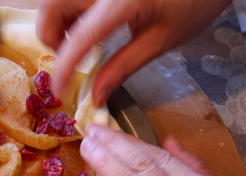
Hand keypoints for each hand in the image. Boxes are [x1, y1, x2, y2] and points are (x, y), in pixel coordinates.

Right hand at [36, 0, 230, 104]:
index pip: (79, 37)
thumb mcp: (160, 40)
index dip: (63, 66)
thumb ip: (123, 67)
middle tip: (68, 54)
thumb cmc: (195, 1)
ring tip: (80, 39)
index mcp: (121, 0)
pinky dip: (69, 10)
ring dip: (58, 22)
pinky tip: (88, 21)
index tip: (58, 89)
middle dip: (50, 35)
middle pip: (51, 7)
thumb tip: (96, 95)